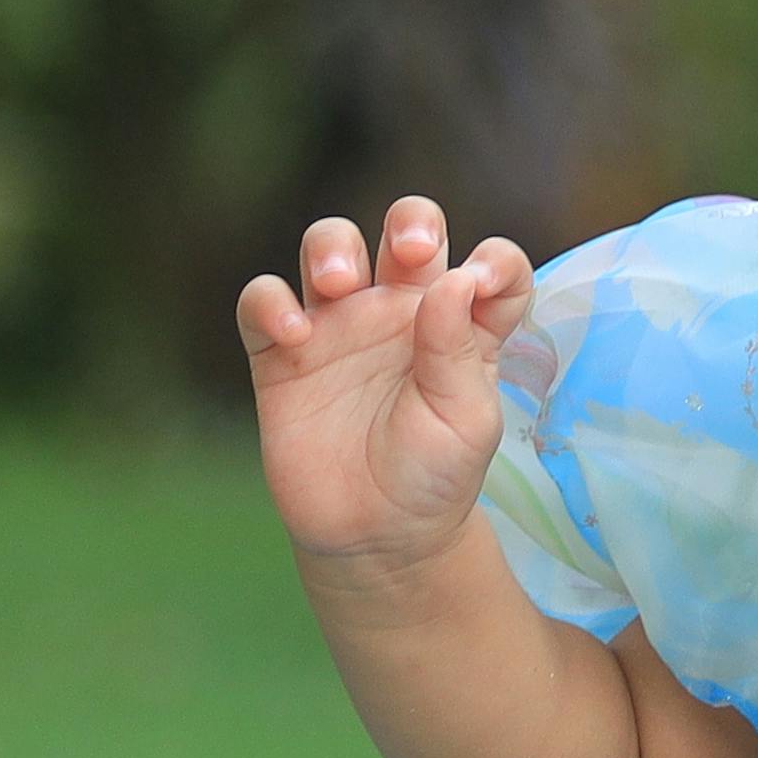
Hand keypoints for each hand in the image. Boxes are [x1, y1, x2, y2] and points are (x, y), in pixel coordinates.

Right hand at [237, 196, 538, 581]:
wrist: (374, 536)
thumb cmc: (432, 476)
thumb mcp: (465, 421)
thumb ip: (457, 350)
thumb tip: (454, 278)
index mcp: (459, 324)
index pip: (489, 265)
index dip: (495, 260)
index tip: (481, 284)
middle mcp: (400, 312)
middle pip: (404, 229)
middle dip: (409, 221)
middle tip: (409, 253)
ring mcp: (340, 327)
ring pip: (329, 247)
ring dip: (332, 246)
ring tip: (339, 285)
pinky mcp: (282, 354)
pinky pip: (263, 302)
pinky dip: (269, 302)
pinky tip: (293, 334)